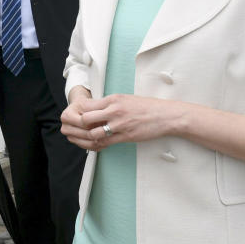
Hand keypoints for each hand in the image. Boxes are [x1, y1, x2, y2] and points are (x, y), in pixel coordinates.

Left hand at [61, 92, 178, 151]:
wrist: (165, 115)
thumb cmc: (146, 107)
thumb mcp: (125, 99)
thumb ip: (109, 104)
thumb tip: (94, 108)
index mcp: (112, 99)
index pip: (86, 105)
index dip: (79, 112)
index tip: (79, 117)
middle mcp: (114, 110)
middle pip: (85, 119)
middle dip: (81, 126)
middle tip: (82, 129)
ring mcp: (119, 124)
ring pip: (93, 133)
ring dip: (90, 136)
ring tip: (92, 137)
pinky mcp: (125, 136)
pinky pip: (105, 143)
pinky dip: (100, 144)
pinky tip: (101, 143)